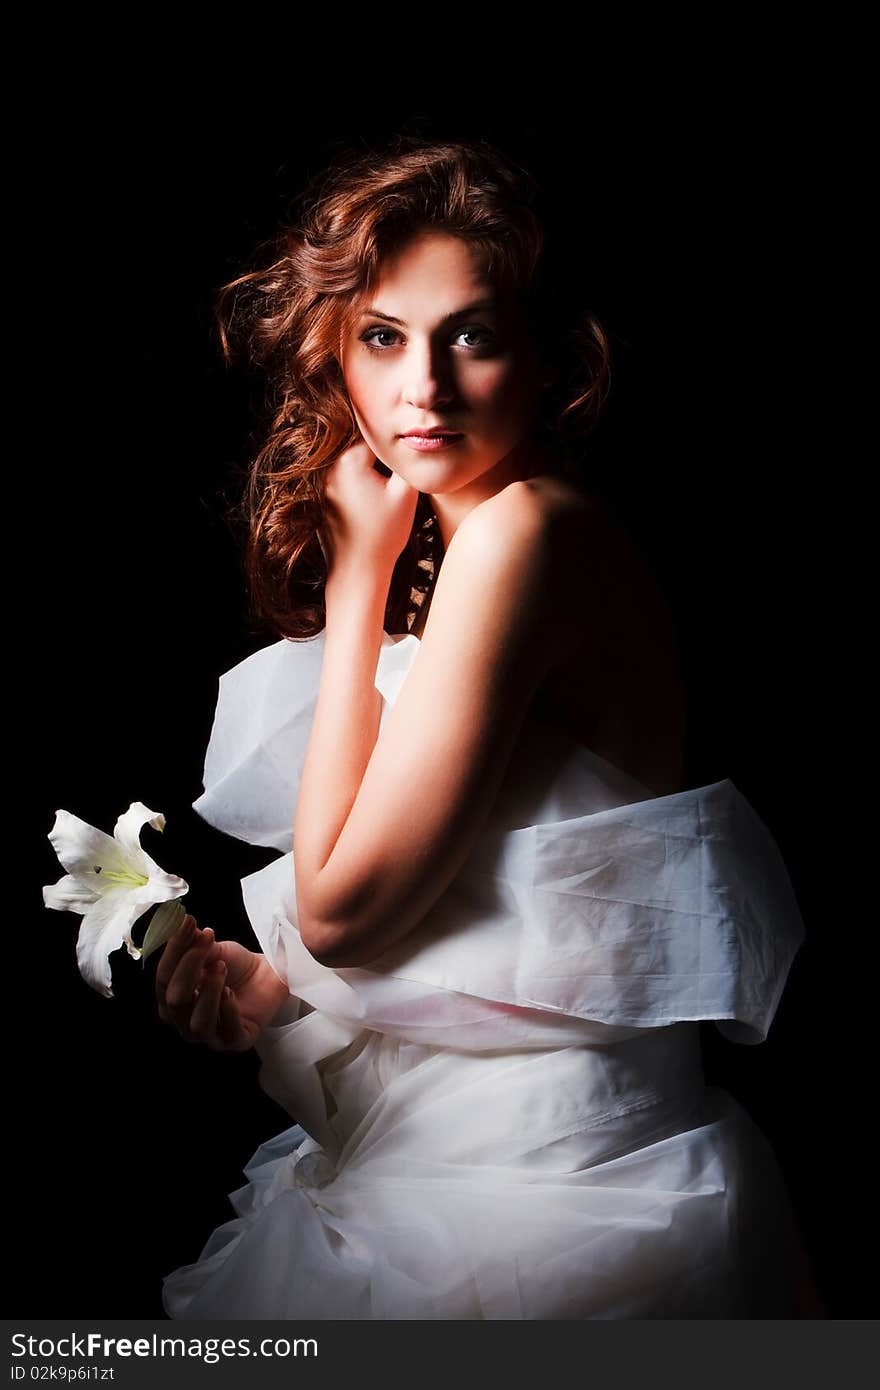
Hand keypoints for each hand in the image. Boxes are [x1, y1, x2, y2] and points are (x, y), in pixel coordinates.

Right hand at [155, 914, 290, 1052]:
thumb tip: (182, 924)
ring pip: (198, 1023)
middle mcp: (184, 1022)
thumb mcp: (213, 950)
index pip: (163, 979)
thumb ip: (194, 943)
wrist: (268, 975)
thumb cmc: (235, 966)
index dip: (173, 952)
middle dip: (188, 969)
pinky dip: (228, 1010)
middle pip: (175, 1002)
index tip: (188, 925)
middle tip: (207, 943)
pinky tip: (231, 992)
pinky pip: (227, 1031)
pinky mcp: (235, 1042)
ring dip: (209, 991)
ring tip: (221, 967)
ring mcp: (209, 1036)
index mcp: (172, 1000)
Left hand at [320, 438, 418, 578]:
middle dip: (379, 461)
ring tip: (381, 498)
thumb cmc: (383, 535)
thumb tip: (409, 443)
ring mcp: (322, 487)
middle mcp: (329, 470)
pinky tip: (368, 510)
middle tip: (394, 481)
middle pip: (361, 450)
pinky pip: (343, 485)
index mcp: (349, 461)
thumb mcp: (406, 494)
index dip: (394, 448)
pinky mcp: (320, 503)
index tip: (403, 462)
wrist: (357, 572)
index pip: (376, 436)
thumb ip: (407, 462)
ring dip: (368, 475)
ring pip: (352, 468)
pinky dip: (357, 491)